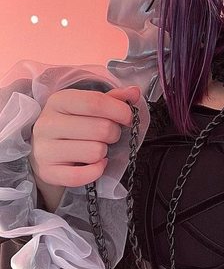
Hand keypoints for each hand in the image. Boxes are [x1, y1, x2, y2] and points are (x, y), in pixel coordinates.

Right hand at [30, 85, 139, 210]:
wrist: (46, 150)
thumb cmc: (73, 123)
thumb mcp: (89, 105)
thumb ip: (114, 98)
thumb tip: (134, 92)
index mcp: (59, 101)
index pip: (96, 103)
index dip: (120, 111)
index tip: (129, 118)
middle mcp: (47, 124)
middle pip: (101, 129)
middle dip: (114, 133)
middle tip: (109, 135)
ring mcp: (44, 149)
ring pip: (95, 152)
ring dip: (104, 152)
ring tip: (96, 147)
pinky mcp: (47, 172)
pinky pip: (82, 176)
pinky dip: (96, 170)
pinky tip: (96, 163)